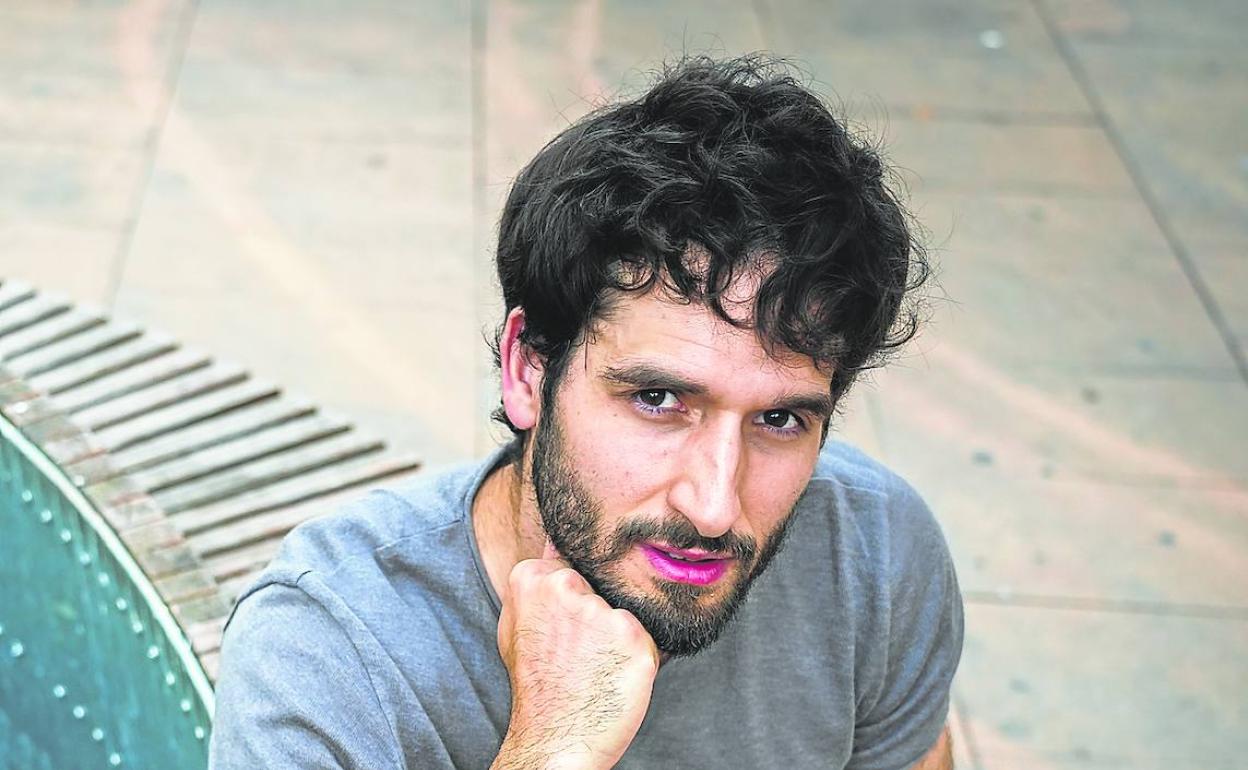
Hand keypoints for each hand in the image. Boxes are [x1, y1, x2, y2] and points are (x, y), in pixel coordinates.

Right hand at [493, 542, 659, 769]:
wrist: (554, 739)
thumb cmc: (537, 684)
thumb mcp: (518, 623)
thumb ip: (537, 581)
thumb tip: (553, 539)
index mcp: (532, 576)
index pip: (574, 568)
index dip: (572, 604)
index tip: (560, 635)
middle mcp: (565, 585)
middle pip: (601, 587)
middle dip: (597, 618)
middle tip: (577, 656)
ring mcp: (600, 609)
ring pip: (625, 612)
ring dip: (619, 639)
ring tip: (595, 668)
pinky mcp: (633, 634)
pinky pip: (646, 636)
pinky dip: (638, 657)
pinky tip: (614, 677)